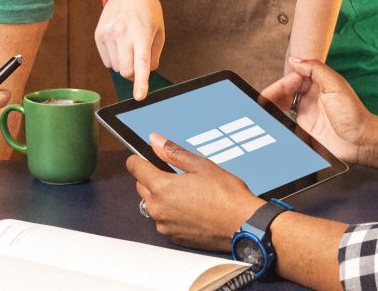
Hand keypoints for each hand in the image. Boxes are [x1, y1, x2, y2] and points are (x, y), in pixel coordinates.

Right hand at [93, 0, 164, 99]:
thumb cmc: (147, 10)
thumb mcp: (159, 30)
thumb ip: (154, 54)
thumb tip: (145, 73)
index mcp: (142, 34)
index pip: (141, 63)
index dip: (141, 83)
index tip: (139, 97)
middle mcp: (123, 34)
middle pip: (126, 71)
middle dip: (134, 74)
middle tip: (139, 63)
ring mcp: (108, 35)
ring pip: (115, 67)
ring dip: (124, 65)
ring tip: (129, 46)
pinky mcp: (99, 36)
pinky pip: (107, 60)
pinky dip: (114, 59)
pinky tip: (120, 44)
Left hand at [127, 133, 262, 250]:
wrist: (243, 225)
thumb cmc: (227, 195)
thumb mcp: (201, 165)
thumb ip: (173, 153)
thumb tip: (155, 141)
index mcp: (162, 188)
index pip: (135, 168)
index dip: (138, 159)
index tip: (142, 157)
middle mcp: (159, 209)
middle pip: (141, 188)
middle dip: (151, 179)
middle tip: (174, 175)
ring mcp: (165, 225)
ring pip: (152, 206)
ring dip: (162, 198)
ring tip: (187, 193)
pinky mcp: (174, 237)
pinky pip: (164, 221)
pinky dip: (172, 213)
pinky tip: (191, 208)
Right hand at [260, 57, 370, 162]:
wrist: (361, 142)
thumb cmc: (354, 114)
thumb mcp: (336, 85)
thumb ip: (315, 69)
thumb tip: (294, 60)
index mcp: (317, 84)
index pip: (292, 79)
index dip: (282, 84)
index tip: (274, 90)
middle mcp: (310, 98)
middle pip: (283, 93)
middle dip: (271, 95)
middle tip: (261, 102)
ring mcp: (305, 114)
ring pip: (281, 107)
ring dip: (271, 108)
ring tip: (261, 111)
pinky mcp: (303, 130)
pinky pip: (285, 123)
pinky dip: (276, 121)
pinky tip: (270, 121)